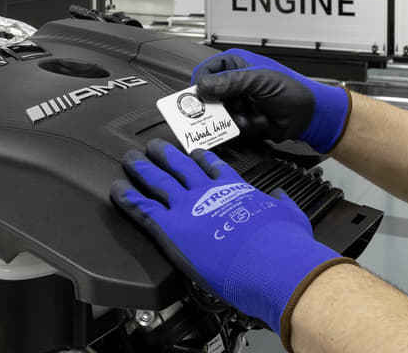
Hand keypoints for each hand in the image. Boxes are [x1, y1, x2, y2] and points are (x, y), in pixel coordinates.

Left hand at [110, 139, 344, 334]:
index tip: (193, 151)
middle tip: (154, 145)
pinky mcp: (171, 228)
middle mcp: (207, 192)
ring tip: (131, 159)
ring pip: (157, 181)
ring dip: (142, 168)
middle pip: (180, 167)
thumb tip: (282, 198)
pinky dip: (128, 198)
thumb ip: (282, 205)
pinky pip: (143, 209)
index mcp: (235, 189)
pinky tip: (117, 190)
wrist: (271, 261)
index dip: (201, 158)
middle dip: (165, 154)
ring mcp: (187, 207)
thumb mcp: (290, 215)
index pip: (214, 167)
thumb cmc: (284, 243)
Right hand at [192, 49, 350, 151]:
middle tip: (226, 112)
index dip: (200, 86)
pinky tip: (256, 123)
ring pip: (217, 114)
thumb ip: (230, 82)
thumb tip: (202, 86)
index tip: (199, 99)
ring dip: (231, 119)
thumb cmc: (292, 90)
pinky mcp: (241, 120)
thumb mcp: (260, 81)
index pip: (205, 72)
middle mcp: (233, 83)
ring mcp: (237, 102)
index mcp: (235, 64)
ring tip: (247, 119)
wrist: (311, 116)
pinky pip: (228, 128)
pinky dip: (240, 128)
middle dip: (217, 108)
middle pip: (207, 96)